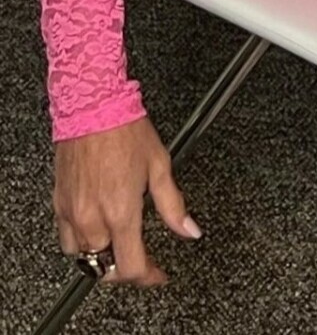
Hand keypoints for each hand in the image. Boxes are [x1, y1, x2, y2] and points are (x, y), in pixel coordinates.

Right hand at [53, 115, 201, 286]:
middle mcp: (93, 218)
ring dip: (103, 256)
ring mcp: (72, 213)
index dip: (148, 276)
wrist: (92, 107)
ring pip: (84, 256)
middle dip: (126, 266)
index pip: (131, 266)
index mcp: (121, 212)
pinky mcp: (59, 204)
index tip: (158, 273)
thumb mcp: (160, 165)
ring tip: (120, 241)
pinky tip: (97, 226)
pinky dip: (82, 241)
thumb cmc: (126, 130)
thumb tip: (190, 230)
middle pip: (106, 267)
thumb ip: (173, 205)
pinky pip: (67, 238)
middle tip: (142, 256)